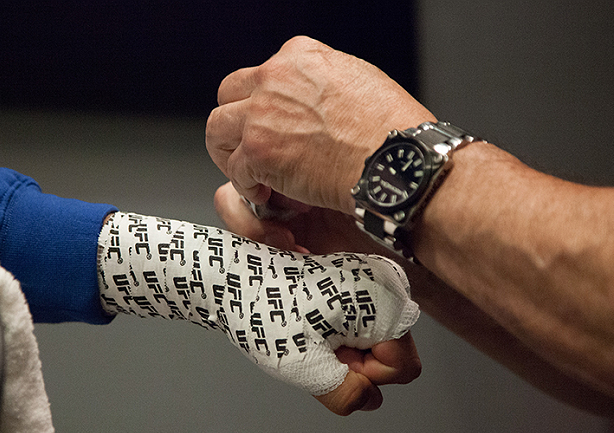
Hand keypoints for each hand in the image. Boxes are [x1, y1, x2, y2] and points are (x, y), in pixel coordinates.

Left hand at [206, 35, 435, 215]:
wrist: (397, 159)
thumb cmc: (392, 130)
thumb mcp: (358, 81)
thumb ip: (322, 84)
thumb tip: (311, 102)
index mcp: (299, 57)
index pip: (259, 76)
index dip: (261, 106)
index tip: (270, 128)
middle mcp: (275, 78)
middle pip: (228, 95)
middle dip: (235, 124)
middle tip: (248, 149)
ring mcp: (262, 113)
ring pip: (217, 129)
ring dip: (229, 153)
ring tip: (249, 174)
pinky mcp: (259, 150)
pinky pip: (234, 171)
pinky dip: (247, 187)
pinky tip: (267, 194)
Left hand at [214, 182, 421, 414]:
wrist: (238, 279)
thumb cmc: (266, 312)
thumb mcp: (304, 365)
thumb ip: (345, 394)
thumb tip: (369, 400)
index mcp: (381, 300)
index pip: (404, 367)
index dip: (368, 375)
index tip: (334, 359)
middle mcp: (384, 284)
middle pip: (395, 353)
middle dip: (359, 363)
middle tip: (319, 349)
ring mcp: (370, 280)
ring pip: (379, 341)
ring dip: (349, 350)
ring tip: (313, 336)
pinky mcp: (355, 281)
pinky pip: (365, 325)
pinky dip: (343, 335)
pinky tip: (314, 327)